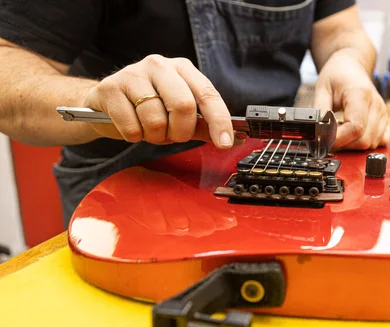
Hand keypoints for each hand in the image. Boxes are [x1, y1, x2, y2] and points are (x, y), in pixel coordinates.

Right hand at [83, 54, 233, 147]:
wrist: (103, 102)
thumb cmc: (145, 107)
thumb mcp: (177, 115)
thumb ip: (202, 125)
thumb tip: (231, 140)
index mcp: (182, 68)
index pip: (208, 94)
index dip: (219, 121)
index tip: (225, 143)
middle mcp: (159, 65)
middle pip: (183, 106)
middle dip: (180, 132)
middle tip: (172, 137)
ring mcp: (132, 73)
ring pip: (156, 120)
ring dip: (155, 136)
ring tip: (148, 130)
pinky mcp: (110, 88)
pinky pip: (132, 127)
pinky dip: (134, 136)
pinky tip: (131, 127)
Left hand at [313, 50, 389, 149]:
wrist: (351, 67)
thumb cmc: (336, 76)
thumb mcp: (322, 89)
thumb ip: (320, 112)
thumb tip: (318, 133)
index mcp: (360, 94)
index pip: (355, 127)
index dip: (339, 139)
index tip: (324, 140)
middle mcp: (376, 105)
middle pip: (364, 139)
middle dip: (345, 144)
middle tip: (330, 136)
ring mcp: (383, 113)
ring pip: (371, 143)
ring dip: (353, 144)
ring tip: (340, 131)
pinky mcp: (385, 120)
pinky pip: (379, 142)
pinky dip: (365, 144)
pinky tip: (353, 134)